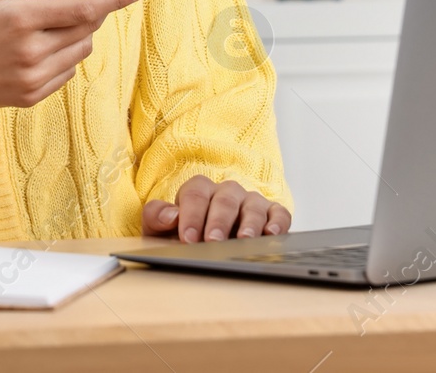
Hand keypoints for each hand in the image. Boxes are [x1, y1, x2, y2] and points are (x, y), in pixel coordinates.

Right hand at [0, 0, 147, 108]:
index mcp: (21, 19)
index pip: (86, 8)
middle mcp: (31, 52)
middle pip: (88, 28)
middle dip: (103, 6)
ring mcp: (32, 78)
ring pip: (80, 51)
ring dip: (82, 31)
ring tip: (59, 17)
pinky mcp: (30, 96)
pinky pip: (66, 73)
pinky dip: (66, 54)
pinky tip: (45, 44)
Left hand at [141, 175, 290, 241]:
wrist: (204, 245)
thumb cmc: (183, 235)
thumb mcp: (160, 228)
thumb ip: (156, 217)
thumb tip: (171, 216)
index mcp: (200, 190)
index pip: (195, 194)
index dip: (191, 215)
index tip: (187, 238)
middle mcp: (227, 193)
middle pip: (224, 200)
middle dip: (218, 221)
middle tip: (213, 241)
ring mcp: (251, 202)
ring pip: (253, 207)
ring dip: (248, 224)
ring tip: (243, 240)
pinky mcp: (272, 214)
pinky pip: (279, 214)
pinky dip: (277, 223)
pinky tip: (271, 235)